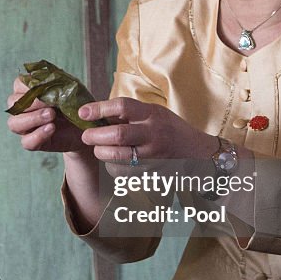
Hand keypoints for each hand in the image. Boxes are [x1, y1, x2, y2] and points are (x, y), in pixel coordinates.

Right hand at [6, 77, 87, 153]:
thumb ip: (59, 82)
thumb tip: (49, 79)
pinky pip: (26, 142)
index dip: (30, 86)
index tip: (46, 89)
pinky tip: (52, 128)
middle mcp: (23, 108)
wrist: (86, 126)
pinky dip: (38, 135)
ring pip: (14, 123)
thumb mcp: (71, 89)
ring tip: (51, 116)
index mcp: (29, 91)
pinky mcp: (32, 142)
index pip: (19, 84)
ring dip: (32, 119)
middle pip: (13, 103)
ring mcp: (26, 126)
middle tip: (50, 105)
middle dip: (31, 103)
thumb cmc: (76, 104)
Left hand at [77, 97, 206, 163]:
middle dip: (95, 136)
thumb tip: (97, 113)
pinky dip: (113, 167)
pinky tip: (112, 162)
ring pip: (119, 157)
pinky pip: (125, 173)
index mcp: (152, 114)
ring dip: (102, 153)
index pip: (122, 106)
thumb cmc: (170, 128)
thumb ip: (130, 113)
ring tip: (97, 149)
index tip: (83, 112)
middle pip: (118, 135)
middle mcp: (153, 134)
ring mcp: (153, 155)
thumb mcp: (154, 113)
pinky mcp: (152, 172)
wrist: (197, 152)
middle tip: (86, 136)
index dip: (99, 108)